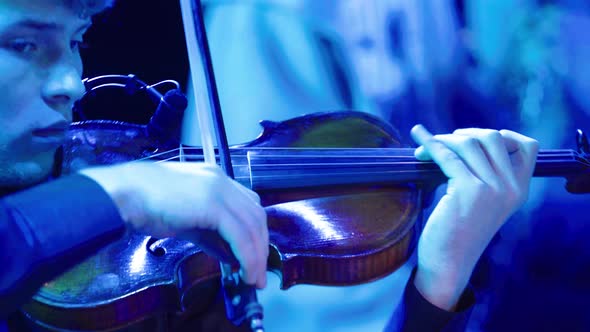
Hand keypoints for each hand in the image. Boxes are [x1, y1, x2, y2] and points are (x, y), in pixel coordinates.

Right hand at [79, 162, 267, 288]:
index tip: (255, 255)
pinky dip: (247, 255)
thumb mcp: (186, 220)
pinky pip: (239, 234)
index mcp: (215, 179)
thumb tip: (230, 254)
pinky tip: (245, 271)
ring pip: (252, 225)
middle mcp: (222, 180)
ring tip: (254, 278)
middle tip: (259, 272)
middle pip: (255, 215)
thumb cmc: (146, 205)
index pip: (248, 205)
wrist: (123, 195)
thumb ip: (210, 234)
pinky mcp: (213, 204)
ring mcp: (218, 189)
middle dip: (261, 246)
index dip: (255, 232)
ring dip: (257, 255)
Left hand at [410, 125, 537, 309]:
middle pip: (492, 137)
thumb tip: (466, 140)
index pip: (528, 147)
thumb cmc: (461, 232)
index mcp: (520, 190)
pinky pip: (446, 155)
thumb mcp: (487, 203)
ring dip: (443, 139)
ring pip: (468, 142)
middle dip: (465, 134)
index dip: (504, 135)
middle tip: (444, 144)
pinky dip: (430, 144)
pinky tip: (419, 140)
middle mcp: (510, 187)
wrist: (449, 263)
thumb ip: (489, 177)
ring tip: (425, 150)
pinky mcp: (467, 189)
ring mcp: (491, 188)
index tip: (477, 140)